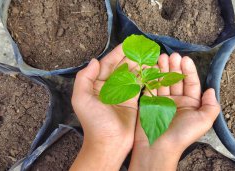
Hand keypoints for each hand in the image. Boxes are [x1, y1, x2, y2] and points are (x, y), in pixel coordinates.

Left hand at [70, 44, 138, 170]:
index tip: (128, 43)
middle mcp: (109, 87)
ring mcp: (122, 93)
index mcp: (96, 84)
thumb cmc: (94, 122)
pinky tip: (152, 68)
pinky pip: (139, 85)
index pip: (107, 64)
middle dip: (131, 56)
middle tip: (143, 46)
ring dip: (140, 64)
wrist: (109, 143)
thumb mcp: (81, 98)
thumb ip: (84, 78)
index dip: (118, 53)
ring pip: (132, 74)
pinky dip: (145, 76)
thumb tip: (94, 60)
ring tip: (150, 54)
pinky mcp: (133, 101)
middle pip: (121, 67)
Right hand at [129, 53, 220, 170]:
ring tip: (162, 57)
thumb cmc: (182, 135)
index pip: (191, 83)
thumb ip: (211, 106)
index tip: (185, 59)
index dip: (189, 71)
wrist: (158, 147)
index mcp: (191, 105)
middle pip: (177, 80)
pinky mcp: (149, 103)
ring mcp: (162, 102)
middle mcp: (178, 102)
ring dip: (163, 68)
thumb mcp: (204, 121)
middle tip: (172, 55)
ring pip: (164, 81)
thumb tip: (211, 90)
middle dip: (175, 66)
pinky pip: (151, 86)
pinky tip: (152, 66)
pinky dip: (152, 76)